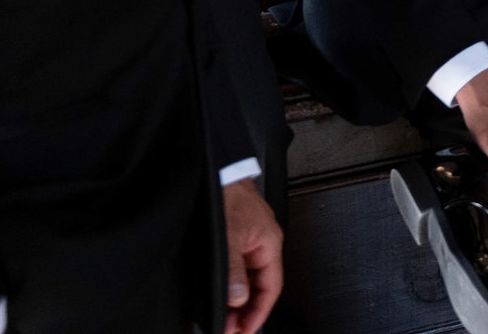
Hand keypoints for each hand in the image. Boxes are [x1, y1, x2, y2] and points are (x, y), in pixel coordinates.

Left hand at [220, 177, 283, 333]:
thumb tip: (238, 298)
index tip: (244, 330)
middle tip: (230, 328)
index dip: (258, 313)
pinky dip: (231, 284)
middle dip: (246, 311)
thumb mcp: (230, 236)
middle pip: (260, 286)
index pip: (270, 288)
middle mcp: (262, 243)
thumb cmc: (229, 193)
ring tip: (224, 316)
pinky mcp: (236, 236)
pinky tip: (222, 291)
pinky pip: (238, 268)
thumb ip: (234, 269)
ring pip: (248, 278)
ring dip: (237, 299)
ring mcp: (249, 240)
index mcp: (269, 243)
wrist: (218, 170)